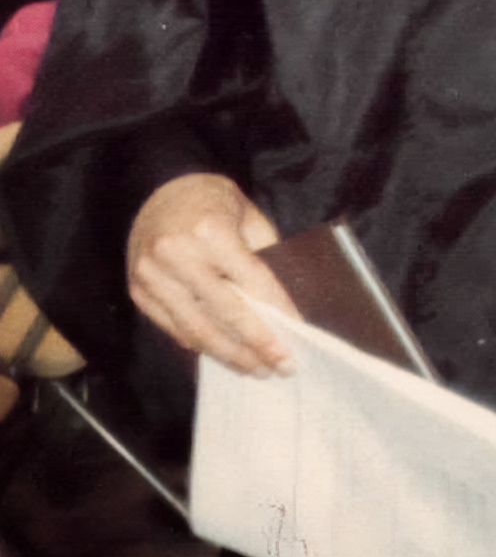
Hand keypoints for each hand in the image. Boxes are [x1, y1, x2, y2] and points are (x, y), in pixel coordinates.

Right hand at [126, 173, 295, 375]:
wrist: (155, 188)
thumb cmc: (210, 199)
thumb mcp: (246, 213)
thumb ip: (263, 253)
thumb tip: (281, 306)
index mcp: (209, 230)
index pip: (251, 282)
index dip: (276, 313)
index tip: (296, 338)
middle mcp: (177, 255)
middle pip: (225, 313)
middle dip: (257, 345)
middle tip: (281, 367)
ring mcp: (153, 277)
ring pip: (198, 330)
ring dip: (230, 355)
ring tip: (256, 369)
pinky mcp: (139, 292)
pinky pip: (174, 329)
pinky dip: (201, 345)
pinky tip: (224, 354)